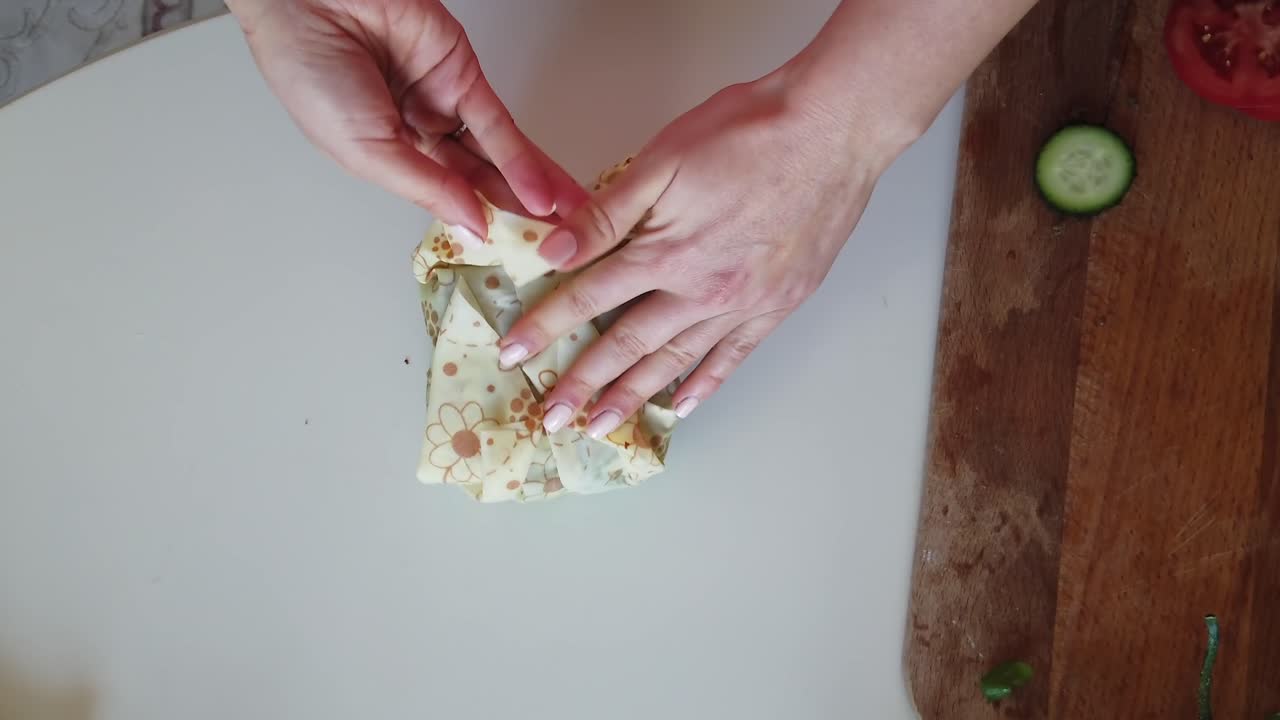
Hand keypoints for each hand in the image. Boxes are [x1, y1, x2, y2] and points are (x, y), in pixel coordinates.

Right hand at [225, 0, 585, 240]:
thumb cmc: (307, 69)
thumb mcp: (366, 150)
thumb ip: (424, 187)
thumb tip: (470, 227)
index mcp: (384, 155)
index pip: (442, 199)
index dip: (477, 227)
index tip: (512, 260)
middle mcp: (418, 131)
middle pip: (478, 182)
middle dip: (517, 216)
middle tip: (554, 249)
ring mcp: (444, 101)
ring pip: (497, 158)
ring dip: (532, 193)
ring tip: (566, 228)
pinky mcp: (464, 73)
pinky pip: (499, 126)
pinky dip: (521, 160)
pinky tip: (542, 194)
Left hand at [499, 71, 910, 438]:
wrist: (832, 129)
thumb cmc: (749, 132)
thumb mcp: (663, 160)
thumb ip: (606, 213)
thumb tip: (553, 251)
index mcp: (665, 253)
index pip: (588, 299)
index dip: (546, 327)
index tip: (514, 353)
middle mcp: (701, 291)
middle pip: (627, 345)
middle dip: (582, 384)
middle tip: (551, 417)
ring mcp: (743, 305)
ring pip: (675, 361)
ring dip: (634, 396)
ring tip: (602, 426)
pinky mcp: (777, 305)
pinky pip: (733, 357)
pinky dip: (704, 384)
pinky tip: (681, 405)